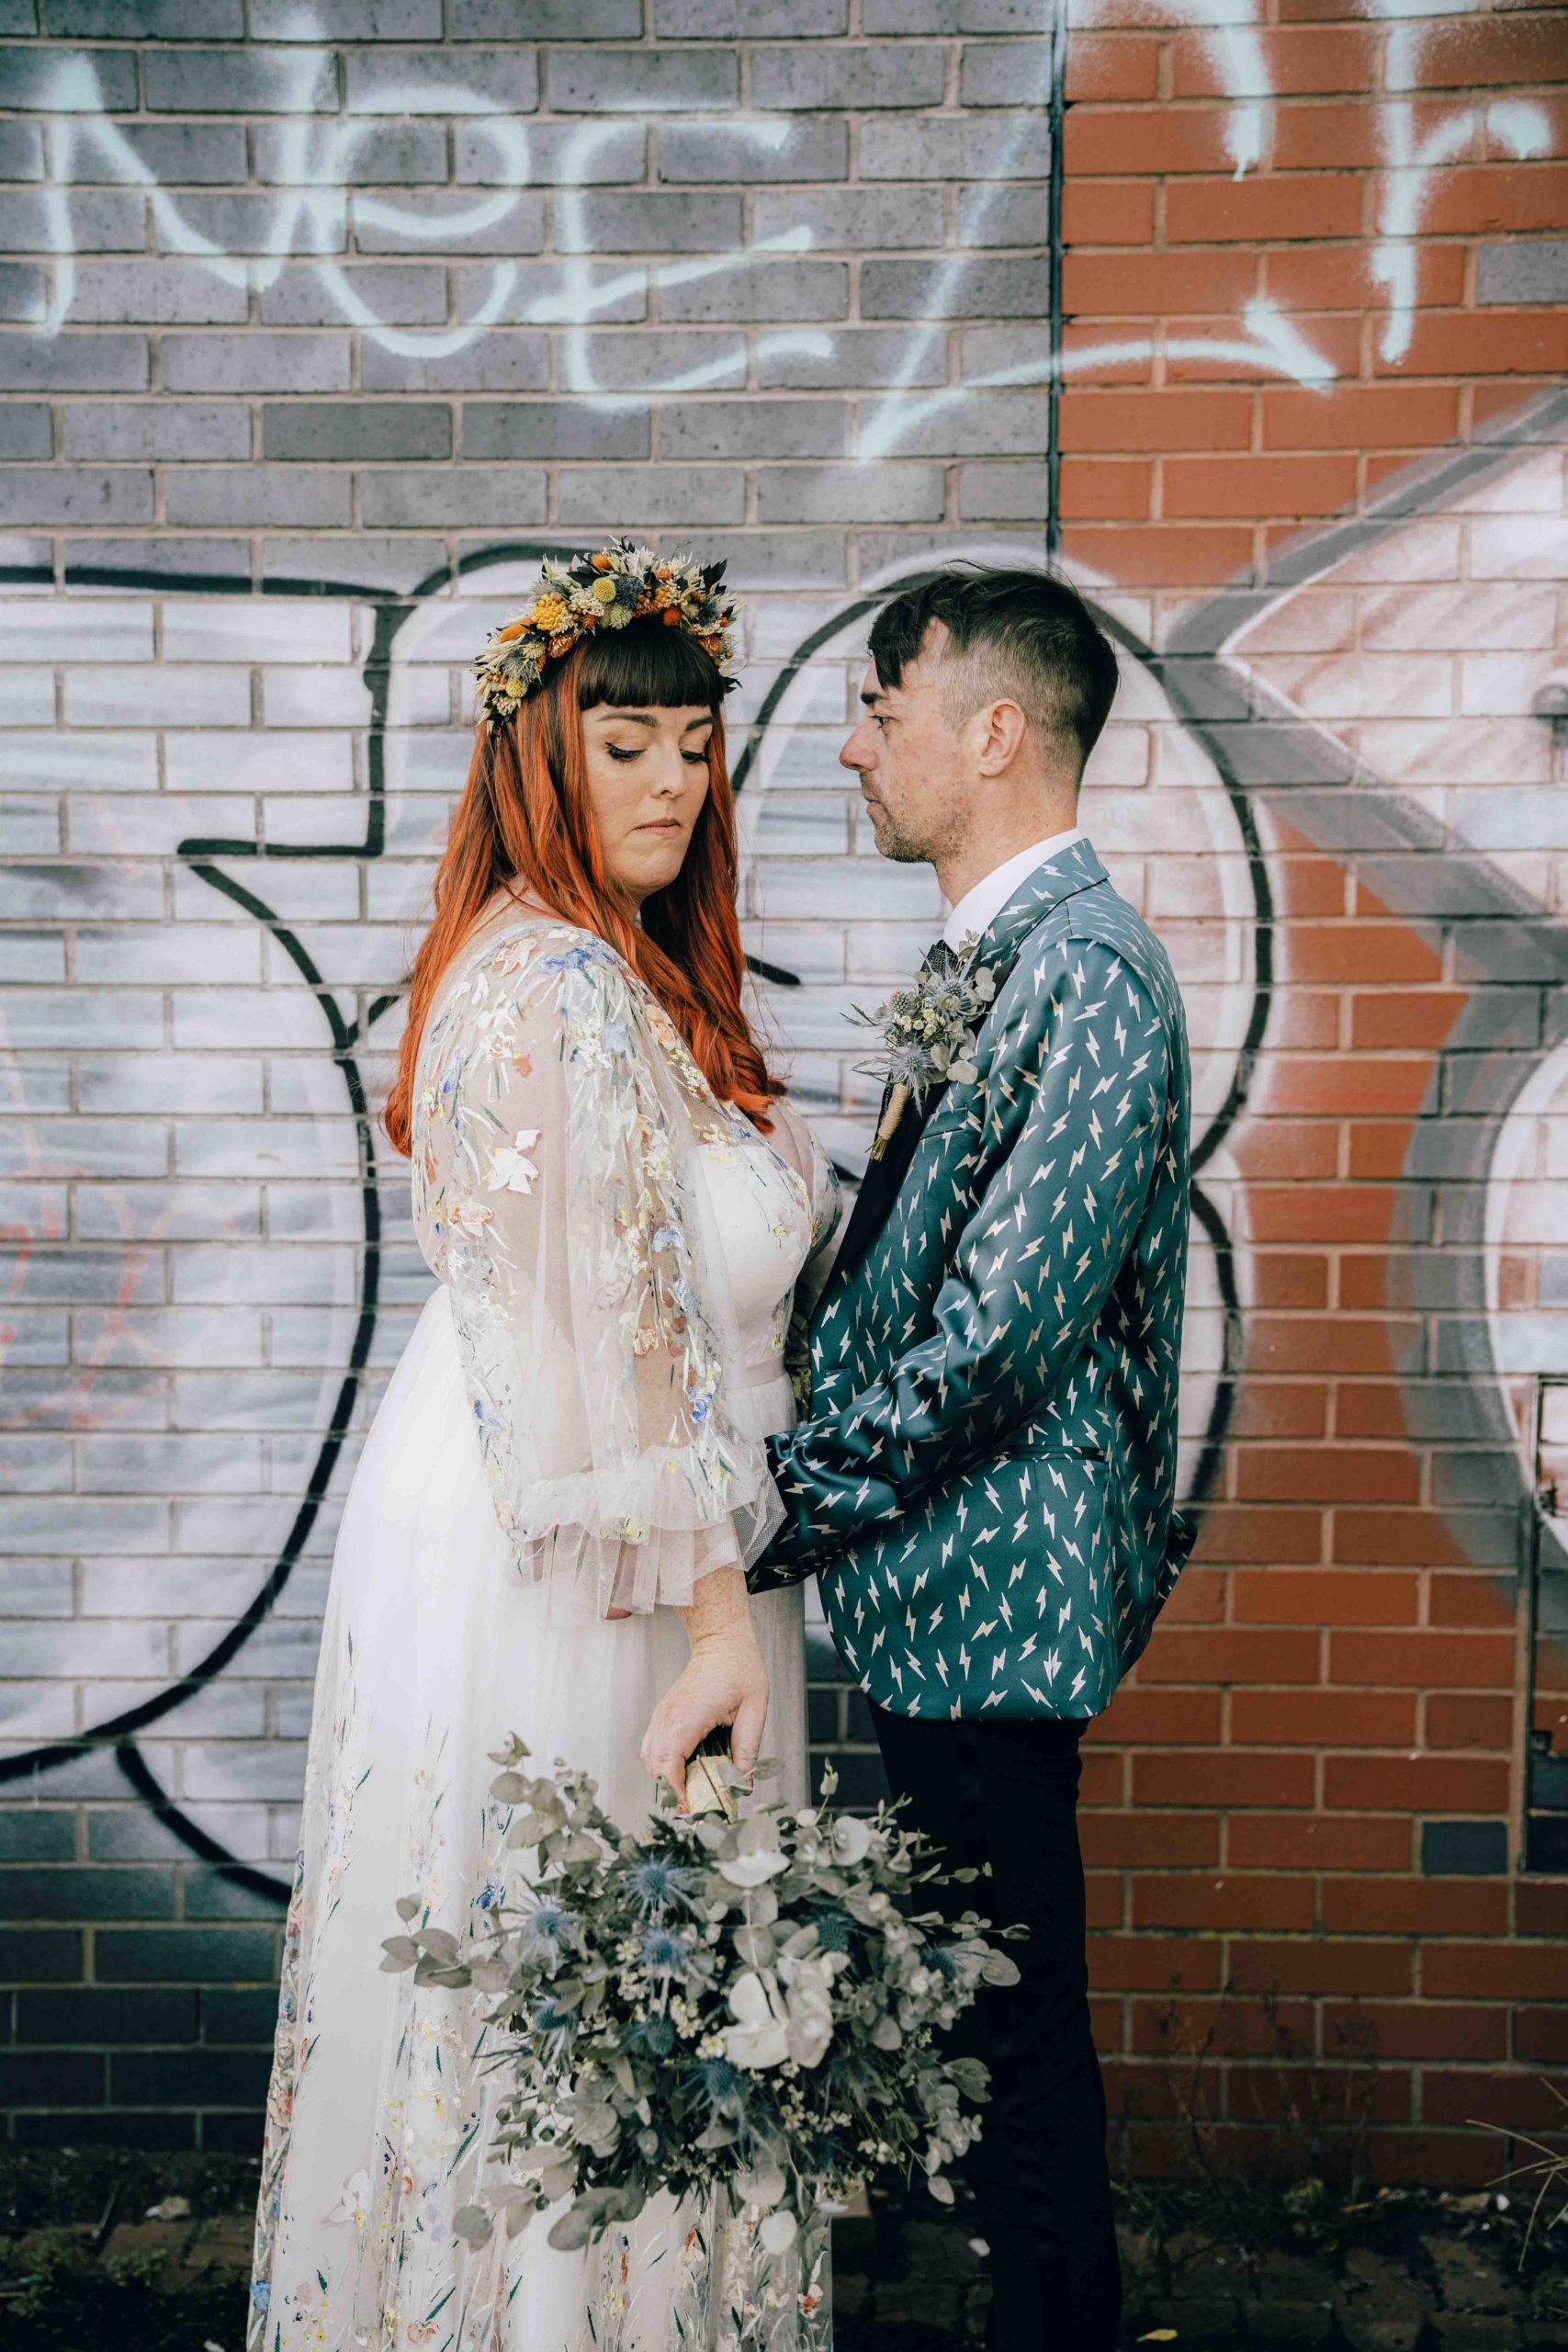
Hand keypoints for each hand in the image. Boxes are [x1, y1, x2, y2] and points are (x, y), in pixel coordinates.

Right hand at [640, 1629, 766, 1811]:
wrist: (721, 1643)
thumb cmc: (739, 1670)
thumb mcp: (754, 1709)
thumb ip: (747, 1748)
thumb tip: (743, 1782)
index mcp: (690, 1715)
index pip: (669, 1761)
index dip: (676, 1789)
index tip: (690, 1806)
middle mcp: (669, 1715)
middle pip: (656, 1765)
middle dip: (672, 1790)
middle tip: (696, 1804)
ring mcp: (662, 1714)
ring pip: (650, 1758)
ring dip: (666, 1778)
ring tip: (691, 1789)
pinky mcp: (663, 1714)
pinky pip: (652, 1746)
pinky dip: (663, 1764)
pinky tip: (684, 1769)